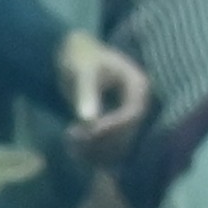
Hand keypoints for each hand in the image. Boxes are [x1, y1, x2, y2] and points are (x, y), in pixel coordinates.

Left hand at [55, 30, 153, 150]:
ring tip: (68, 141)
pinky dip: (93, 150)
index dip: (112, 127)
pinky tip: (72, 148)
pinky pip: (110, 145)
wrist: (77, 56)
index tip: (88, 132)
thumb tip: (88, 120)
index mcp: (138, 86)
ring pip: (119, 143)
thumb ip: (86, 93)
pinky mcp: (117, 127)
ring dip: (95, 149)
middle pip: (128, 133)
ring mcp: (129, 116)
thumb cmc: (81, 58)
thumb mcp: (82, 72)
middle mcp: (139, 104)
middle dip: (100, 140)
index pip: (133, 114)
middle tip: (71, 137)